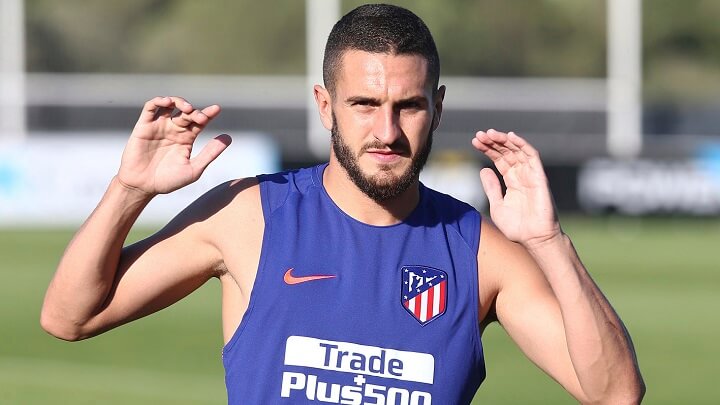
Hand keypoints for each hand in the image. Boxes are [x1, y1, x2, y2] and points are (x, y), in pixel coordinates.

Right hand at [117, 96, 231, 195]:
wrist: (143, 187)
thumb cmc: (168, 181)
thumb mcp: (193, 169)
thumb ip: (210, 153)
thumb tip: (229, 138)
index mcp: (187, 138)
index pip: (200, 121)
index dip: (208, 114)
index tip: (217, 109)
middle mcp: (174, 129)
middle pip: (187, 113)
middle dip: (195, 112)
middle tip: (201, 118)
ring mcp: (159, 126)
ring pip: (170, 105)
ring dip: (179, 102)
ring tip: (188, 109)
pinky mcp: (144, 126)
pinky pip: (150, 108)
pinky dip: (159, 101)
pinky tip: (168, 102)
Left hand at [472, 129, 560, 247]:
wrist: (533, 238)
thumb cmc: (517, 227)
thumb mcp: (497, 206)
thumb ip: (491, 188)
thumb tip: (483, 169)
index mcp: (512, 181)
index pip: (499, 159)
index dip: (488, 149)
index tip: (474, 141)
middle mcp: (522, 175)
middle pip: (507, 152)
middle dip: (493, 142)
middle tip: (479, 135)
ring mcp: (531, 175)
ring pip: (518, 150)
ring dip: (504, 140)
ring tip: (489, 133)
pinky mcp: (539, 177)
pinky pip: (532, 156)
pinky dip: (522, 145)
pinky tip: (510, 136)